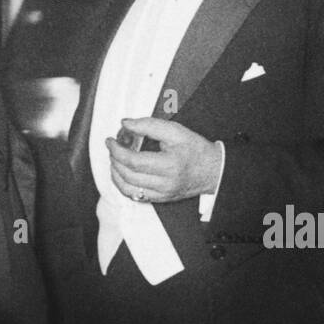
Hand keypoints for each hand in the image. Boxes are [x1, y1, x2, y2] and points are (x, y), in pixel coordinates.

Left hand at [104, 117, 223, 204]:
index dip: (117, 150)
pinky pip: (135, 196)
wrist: (213, 170)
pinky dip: (124, 185)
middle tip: (113, 147)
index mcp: (169, 165)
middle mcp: (165, 184)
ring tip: (115, 160)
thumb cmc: (196, 150)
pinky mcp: (160, 199)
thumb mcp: (175, 131)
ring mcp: (162, 194)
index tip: (111, 141)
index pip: (134, 161)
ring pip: (128, 190)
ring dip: (115, 174)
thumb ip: (149, 125)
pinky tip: (122, 173)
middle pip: (128, 176)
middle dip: (114, 160)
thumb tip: (126, 124)